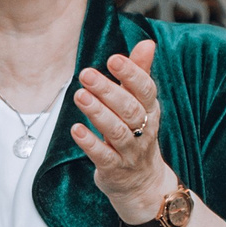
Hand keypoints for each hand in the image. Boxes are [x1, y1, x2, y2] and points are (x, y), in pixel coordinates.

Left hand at [73, 39, 175, 215]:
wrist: (143, 184)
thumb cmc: (137, 135)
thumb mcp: (141, 105)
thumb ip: (140, 74)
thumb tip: (147, 43)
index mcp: (150, 110)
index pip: (145, 90)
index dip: (132, 74)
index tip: (113, 59)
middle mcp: (144, 130)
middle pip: (129, 109)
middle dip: (108, 90)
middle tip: (86, 74)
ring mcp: (130, 152)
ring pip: (117, 131)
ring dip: (97, 113)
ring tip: (79, 96)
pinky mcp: (115, 170)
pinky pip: (103, 156)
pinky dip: (89, 143)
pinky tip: (76, 130)